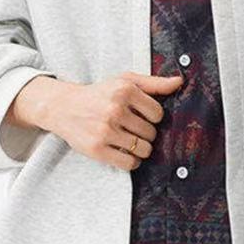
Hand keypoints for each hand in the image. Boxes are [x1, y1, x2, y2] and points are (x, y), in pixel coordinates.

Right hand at [25, 71, 181, 169]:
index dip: (152, 117)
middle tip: (132, 128)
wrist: (64, 107)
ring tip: (129, 141)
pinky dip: (131, 161)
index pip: (158, 114)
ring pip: (143, 149)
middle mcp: (115, 109)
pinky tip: (124, 152)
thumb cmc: (99, 94)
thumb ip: (153, 83)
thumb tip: (179, 82)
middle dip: (145, 133)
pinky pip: (129, 163)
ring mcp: (105, 130)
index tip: (140, 116)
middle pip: (151, 133)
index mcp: (125, 90)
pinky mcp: (97, 149)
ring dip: (140, 148)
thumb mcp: (125, 81)